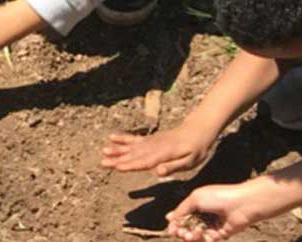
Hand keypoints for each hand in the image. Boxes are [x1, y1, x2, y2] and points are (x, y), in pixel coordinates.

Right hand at [100, 123, 214, 179]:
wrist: (198, 130)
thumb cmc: (197, 149)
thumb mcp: (191, 161)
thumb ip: (174, 166)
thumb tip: (158, 172)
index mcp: (164, 153)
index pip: (145, 161)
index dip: (131, 165)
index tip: (117, 167)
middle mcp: (154, 146)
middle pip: (134, 154)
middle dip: (118, 159)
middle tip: (103, 162)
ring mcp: (151, 141)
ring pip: (132, 146)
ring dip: (117, 149)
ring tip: (103, 151)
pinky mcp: (150, 139)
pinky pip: (134, 139)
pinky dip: (123, 139)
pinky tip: (112, 138)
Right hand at [168, 180, 281, 241]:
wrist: (242, 205)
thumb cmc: (219, 197)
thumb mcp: (195, 199)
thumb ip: (181, 210)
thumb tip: (168, 218)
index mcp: (195, 205)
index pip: (181, 217)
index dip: (175, 224)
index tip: (171, 229)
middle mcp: (202, 216)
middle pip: (187, 228)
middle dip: (181, 232)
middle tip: (180, 233)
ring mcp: (211, 226)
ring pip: (196, 235)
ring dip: (190, 236)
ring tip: (190, 235)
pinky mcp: (219, 234)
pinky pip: (207, 240)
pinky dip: (202, 239)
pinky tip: (202, 234)